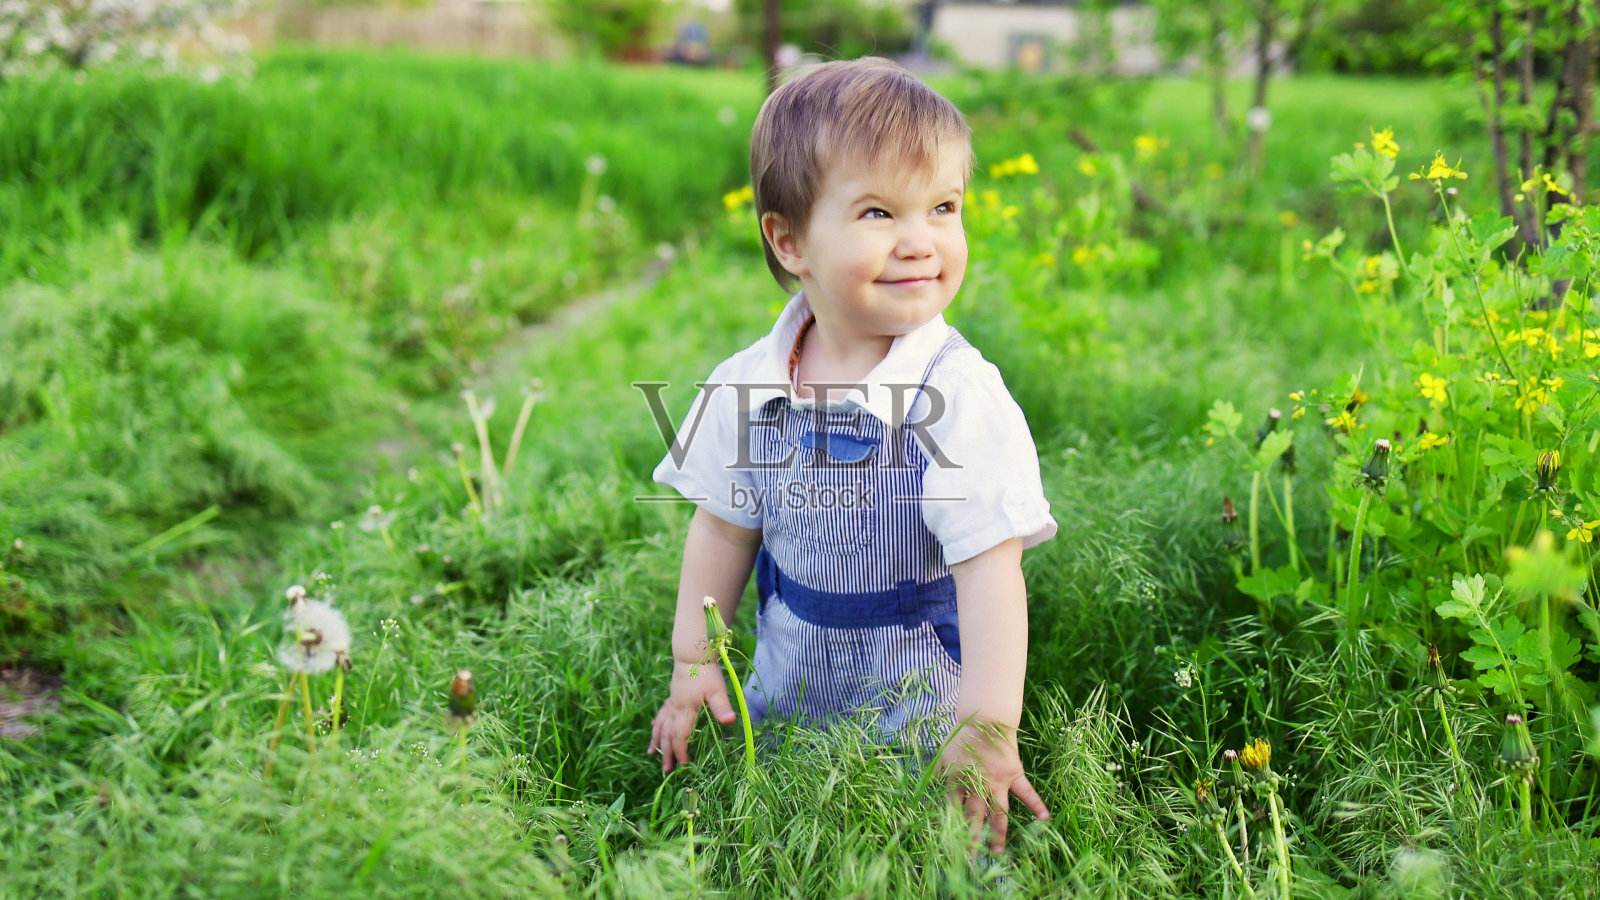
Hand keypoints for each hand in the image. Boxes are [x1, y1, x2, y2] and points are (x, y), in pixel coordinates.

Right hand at [647, 659, 736, 772]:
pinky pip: (662, 712)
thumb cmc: (706, 672)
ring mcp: (672, 701)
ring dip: (657, 740)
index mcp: (686, 709)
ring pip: (660, 725)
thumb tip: (730, 721)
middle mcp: (676, 708)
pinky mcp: (673, 695)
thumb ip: (722, 706)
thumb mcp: (717, 690)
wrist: (692, 654)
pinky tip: (654, 727)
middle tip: (666, 770)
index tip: (683, 764)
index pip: (681, 735)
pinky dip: (657, 723)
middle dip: (667, 752)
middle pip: (668, 734)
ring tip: (651, 754)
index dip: (681, 751)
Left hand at [938, 721, 1049, 853]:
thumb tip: (927, 786)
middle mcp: (977, 786)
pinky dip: (1036, 804)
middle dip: (972, 838)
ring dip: (998, 833)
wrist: (985, 719)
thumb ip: (939, 772)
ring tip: (998, 852)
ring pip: (998, 812)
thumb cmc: (962, 735)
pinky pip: (1026, 792)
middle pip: (974, 817)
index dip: (952, 826)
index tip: (951, 843)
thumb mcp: (943, 753)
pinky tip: (1044, 818)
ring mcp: (997, 782)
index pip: (953, 809)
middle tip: (971, 858)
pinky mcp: (1013, 775)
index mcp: (958, 781)